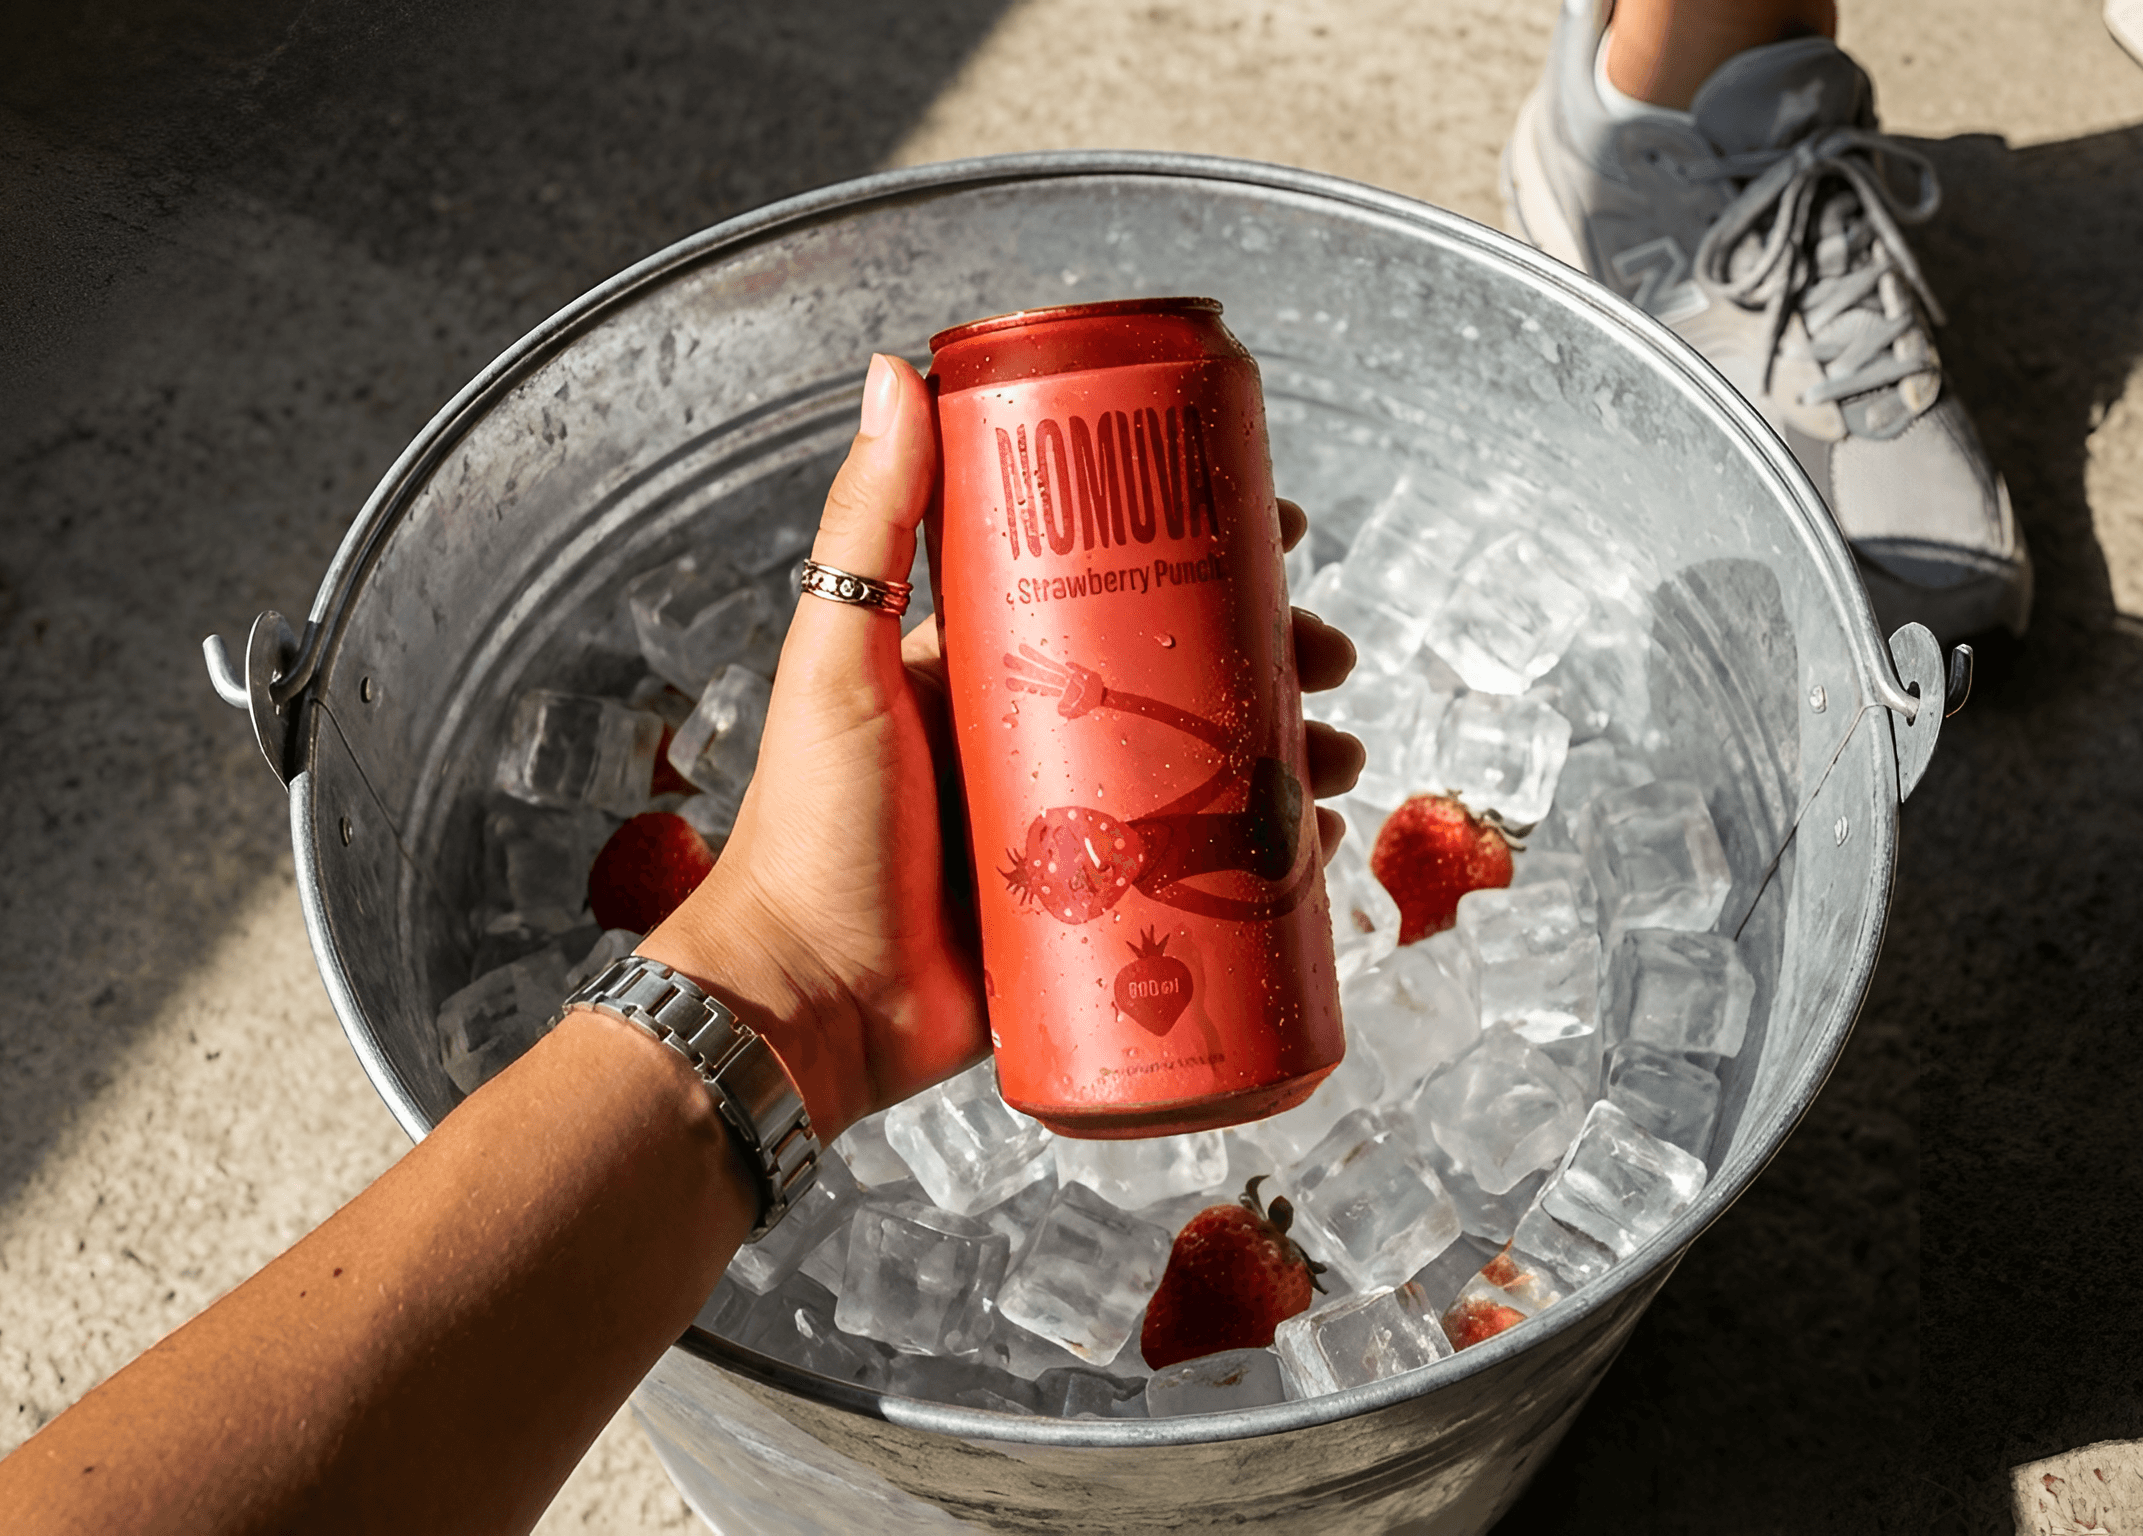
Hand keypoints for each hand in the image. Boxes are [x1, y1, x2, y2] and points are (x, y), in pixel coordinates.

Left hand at [645, 355, 1363, 1143]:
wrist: (806, 1006)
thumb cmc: (809, 828)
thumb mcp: (841, 657)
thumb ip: (869, 522)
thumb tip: (895, 368)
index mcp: (985, 669)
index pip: (1113, 584)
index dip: (1204, 553)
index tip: (1280, 529)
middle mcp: (1036, 742)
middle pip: (1182, 678)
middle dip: (1273, 658)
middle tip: (1329, 656)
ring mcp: (1071, 833)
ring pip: (1206, 778)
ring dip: (1286, 758)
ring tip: (1337, 757)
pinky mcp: (1091, 922)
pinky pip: (1196, 883)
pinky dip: (1263, 863)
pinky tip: (1312, 848)